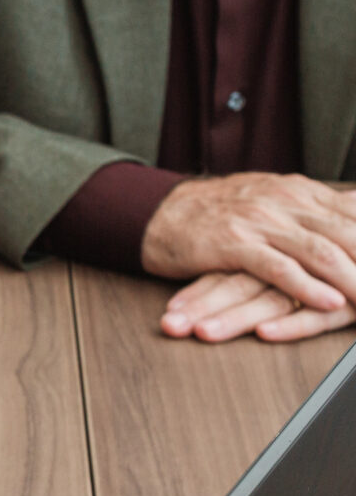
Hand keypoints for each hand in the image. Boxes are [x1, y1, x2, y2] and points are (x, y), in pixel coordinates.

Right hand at [140, 174, 355, 314]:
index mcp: (300, 192)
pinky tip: (329, 303)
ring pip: (320, 252)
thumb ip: (315, 213)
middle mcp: (285, 202)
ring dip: (353, 281)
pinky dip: (308, 288)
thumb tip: (354, 217)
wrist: (160, 213)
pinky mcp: (233, 243)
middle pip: (348, 234)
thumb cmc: (218, 215)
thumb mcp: (273, 203)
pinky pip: (278, 268)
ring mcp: (259, 221)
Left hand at [160, 270, 355, 342]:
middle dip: (202, 307)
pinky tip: (265, 333)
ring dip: (235, 317)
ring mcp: (323, 281)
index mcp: (279, 250)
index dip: (197, 291)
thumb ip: (271, 266)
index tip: (167, 312)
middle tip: (169, 326)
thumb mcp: (302, 255)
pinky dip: (292, 322)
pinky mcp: (349, 300)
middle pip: (241, 285)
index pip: (230, 272)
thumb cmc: (341, 254)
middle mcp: (296, 263)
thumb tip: (219, 290)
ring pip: (273, 298)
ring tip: (201, 333)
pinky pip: (319, 313)